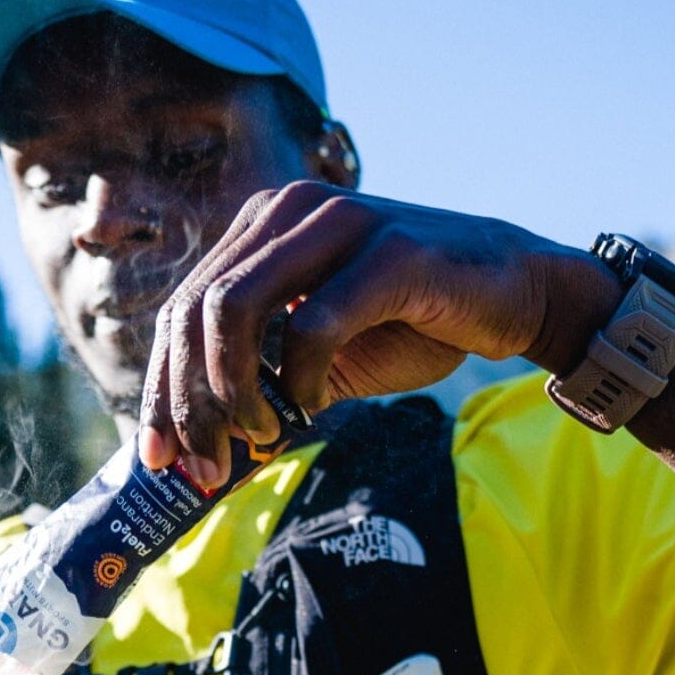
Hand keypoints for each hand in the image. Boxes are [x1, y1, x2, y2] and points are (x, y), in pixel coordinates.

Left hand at [137, 180, 621, 488]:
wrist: (515, 292)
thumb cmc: (417, 320)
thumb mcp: (325, 356)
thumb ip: (264, 382)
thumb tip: (199, 449)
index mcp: (262, 227)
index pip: (184, 309)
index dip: (163, 389)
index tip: (160, 458)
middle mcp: (288, 210)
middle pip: (196, 311)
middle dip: (191, 402)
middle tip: (209, 463)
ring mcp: (337, 223)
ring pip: (235, 310)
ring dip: (235, 390)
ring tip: (262, 434)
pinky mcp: (388, 251)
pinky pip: (312, 324)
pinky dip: (300, 378)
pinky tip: (314, 406)